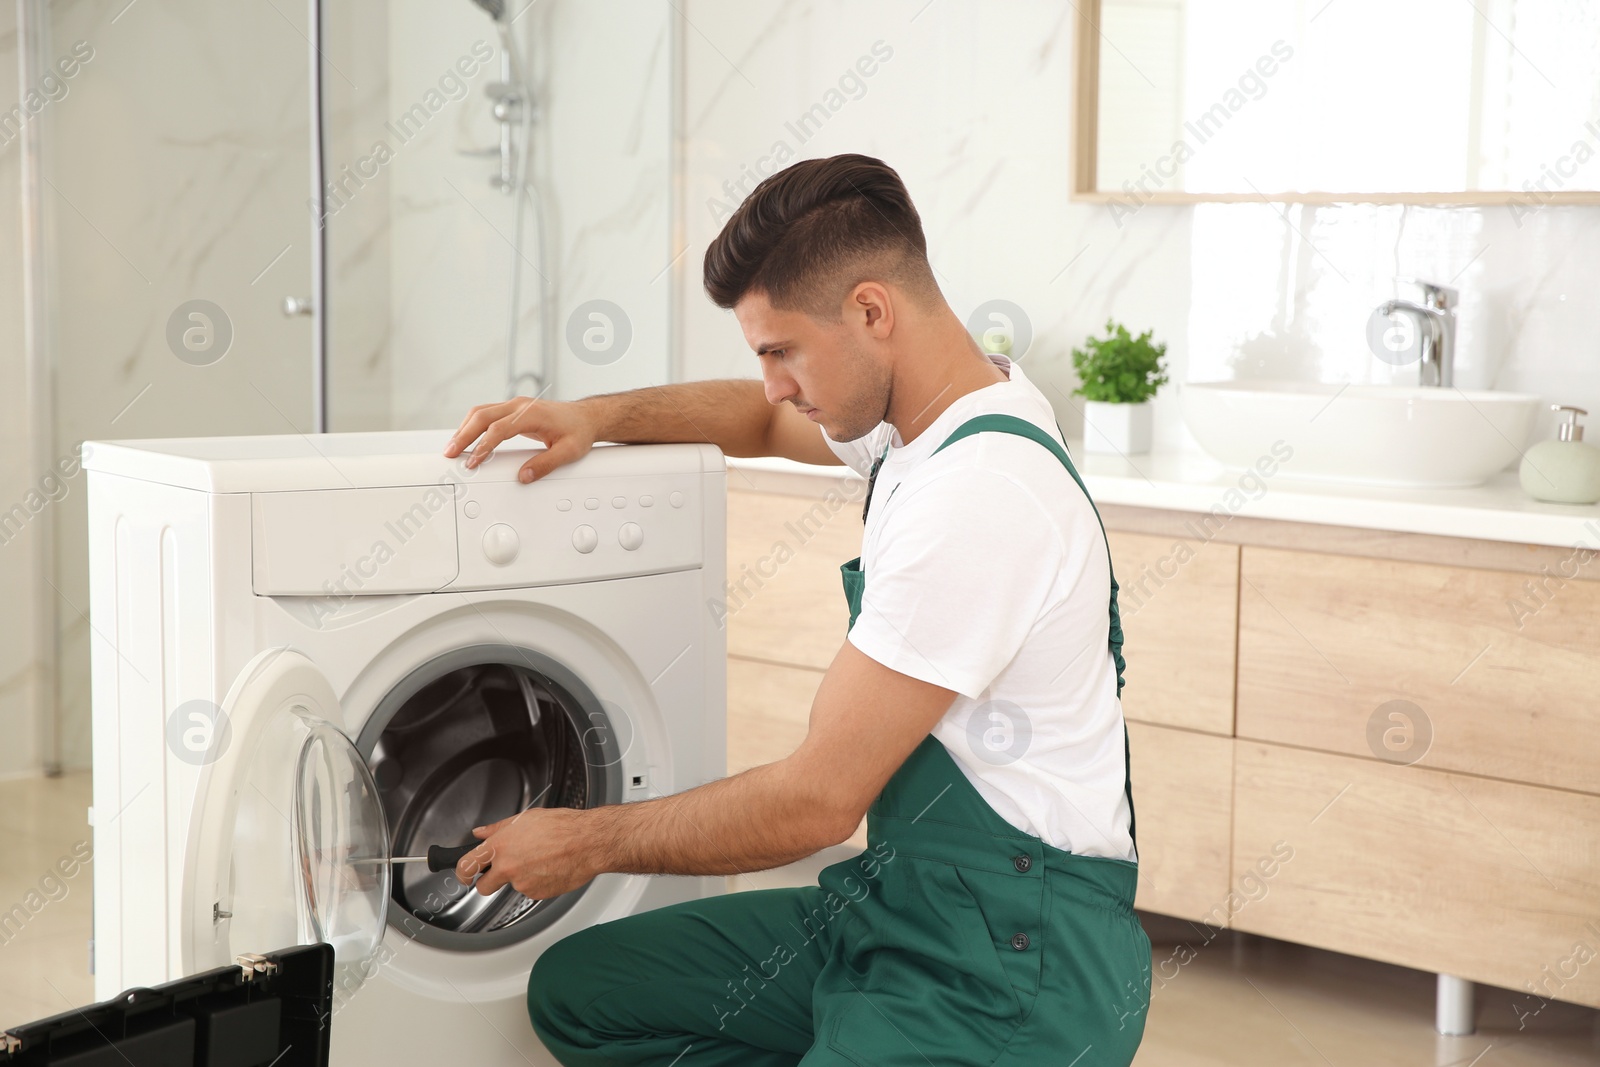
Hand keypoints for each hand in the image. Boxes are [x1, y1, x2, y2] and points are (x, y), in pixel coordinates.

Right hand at [443, 396, 597, 483]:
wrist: (587, 417)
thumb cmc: (579, 432)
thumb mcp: (569, 452)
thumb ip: (546, 464)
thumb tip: (524, 477)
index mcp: (532, 414)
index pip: (499, 429)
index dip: (483, 446)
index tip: (473, 461)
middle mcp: (520, 406)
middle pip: (482, 416)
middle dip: (463, 435)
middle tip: (450, 453)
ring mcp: (515, 406)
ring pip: (480, 412)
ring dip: (464, 429)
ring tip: (452, 448)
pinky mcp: (513, 410)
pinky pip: (486, 413)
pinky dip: (472, 425)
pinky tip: (466, 438)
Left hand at [456, 807, 602, 898]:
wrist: (588, 843)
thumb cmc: (562, 827)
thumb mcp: (525, 818)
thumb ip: (497, 828)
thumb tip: (480, 833)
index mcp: (501, 845)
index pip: (467, 865)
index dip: (462, 873)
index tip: (464, 874)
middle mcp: (508, 866)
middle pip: (484, 887)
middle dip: (488, 881)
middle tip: (502, 871)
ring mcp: (522, 883)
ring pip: (512, 886)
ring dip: (520, 877)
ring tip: (540, 859)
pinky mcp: (537, 894)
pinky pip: (530, 890)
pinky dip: (536, 882)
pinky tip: (548, 867)